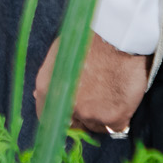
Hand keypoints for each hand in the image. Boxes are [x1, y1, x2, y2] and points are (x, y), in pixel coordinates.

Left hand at [33, 30, 149, 135]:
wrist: (118, 35)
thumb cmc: (89, 38)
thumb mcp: (60, 54)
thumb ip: (53, 78)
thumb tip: (40, 96)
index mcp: (47, 88)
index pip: (47, 116)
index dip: (60, 116)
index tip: (69, 116)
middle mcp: (67, 105)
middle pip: (74, 124)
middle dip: (83, 117)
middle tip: (96, 102)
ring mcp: (90, 113)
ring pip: (95, 126)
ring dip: (102, 116)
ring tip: (111, 95)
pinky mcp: (113, 117)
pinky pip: (116, 127)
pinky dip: (119, 117)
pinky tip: (122, 101)